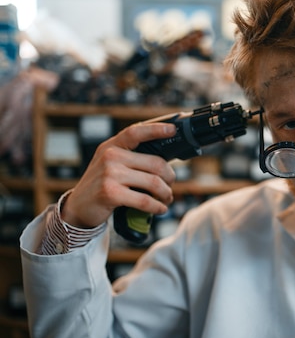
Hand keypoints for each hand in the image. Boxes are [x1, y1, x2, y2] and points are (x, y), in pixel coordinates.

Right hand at [61, 122, 177, 227]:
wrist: (78, 207)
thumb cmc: (101, 184)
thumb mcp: (110, 164)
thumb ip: (131, 157)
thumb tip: (165, 159)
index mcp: (112, 146)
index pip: (136, 132)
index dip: (156, 129)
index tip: (172, 129)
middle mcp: (111, 156)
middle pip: (156, 163)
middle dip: (170, 176)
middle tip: (170, 184)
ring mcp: (110, 174)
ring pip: (154, 182)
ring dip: (166, 193)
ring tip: (167, 197)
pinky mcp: (111, 193)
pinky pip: (145, 200)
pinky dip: (157, 206)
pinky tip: (161, 208)